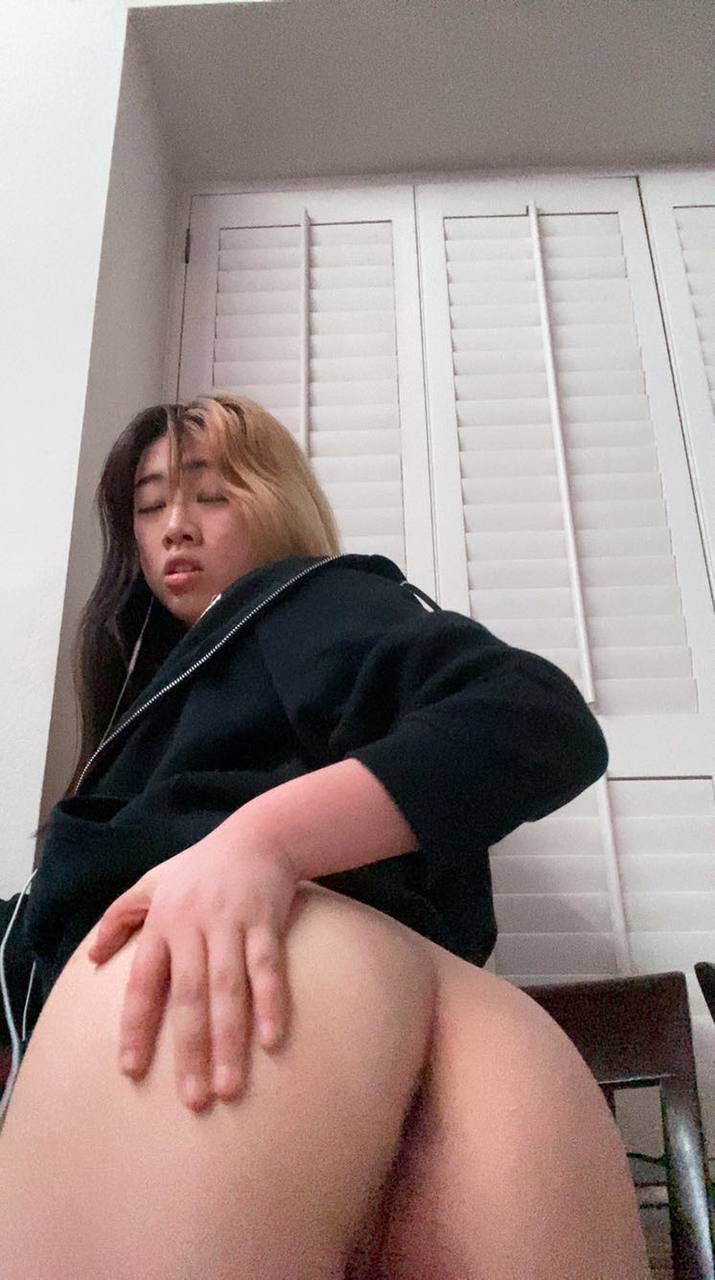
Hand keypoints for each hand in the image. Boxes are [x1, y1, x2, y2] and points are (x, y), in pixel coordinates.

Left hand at [87, 821, 299, 1111]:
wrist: (258, 835)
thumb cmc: (200, 866)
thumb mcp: (152, 883)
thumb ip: (120, 918)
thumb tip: (92, 958)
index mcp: (162, 923)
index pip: (143, 982)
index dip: (136, 1026)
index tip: (131, 1070)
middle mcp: (193, 926)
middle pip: (188, 996)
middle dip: (190, 1050)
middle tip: (193, 1101)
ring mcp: (230, 924)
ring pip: (227, 988)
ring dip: (229, 1039)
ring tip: (229, 1087)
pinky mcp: (265, 920)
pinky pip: (268, 967)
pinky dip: (271, 1002)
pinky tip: (272, 1040)